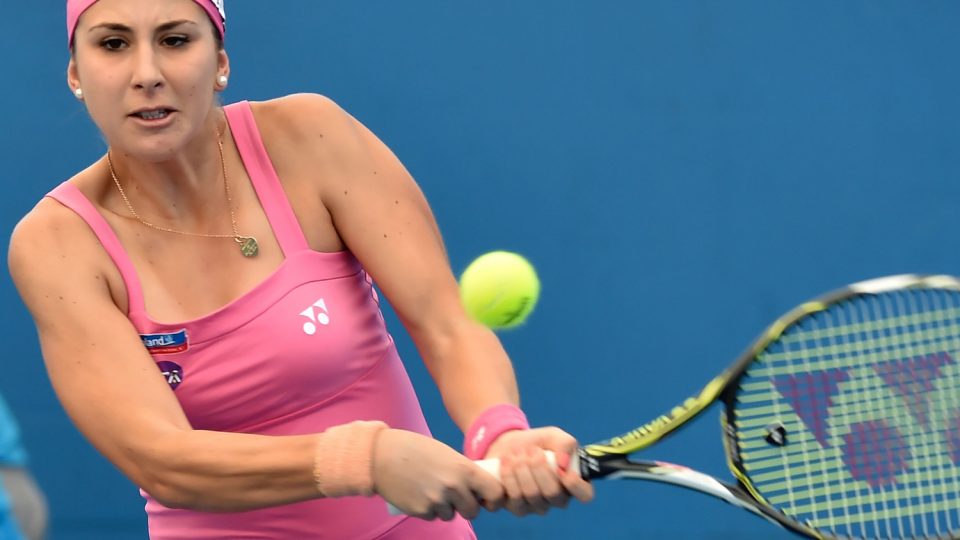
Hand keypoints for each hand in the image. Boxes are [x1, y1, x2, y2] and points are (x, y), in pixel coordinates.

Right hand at [372, 429, 504, 520]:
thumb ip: (463, 471)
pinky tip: (418, 492)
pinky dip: (428, 509)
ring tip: (430, 488)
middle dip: (466, 506)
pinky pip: (433, 516)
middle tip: (455, 494)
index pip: (495, 492)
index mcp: (464, 469)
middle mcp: (454, 487)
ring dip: (445, 507)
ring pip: (451, 515)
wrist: (381, 455)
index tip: (487, 499)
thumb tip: (479, 490)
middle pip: (473, 511)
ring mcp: (437, 501)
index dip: (494, 498)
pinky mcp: (421, 511)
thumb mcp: (446, 454)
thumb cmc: (415, 449)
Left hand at [484, 427, 594, 515]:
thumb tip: (563, 464)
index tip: (563, 470)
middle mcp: (555, 500)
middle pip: (552, 494)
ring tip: (515, 454)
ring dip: (520, 470)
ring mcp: (533, 507)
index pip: (585, 495)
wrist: (508, 445)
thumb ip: (565, 444)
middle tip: (530, 450)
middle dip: (539, 468)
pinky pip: (507, 500)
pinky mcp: (511, 507)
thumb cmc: (538, 443)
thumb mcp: (554, 436)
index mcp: (572, 484)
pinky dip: (505, 478)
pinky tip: (504, 463)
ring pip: (529, 496)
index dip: (576, 485)